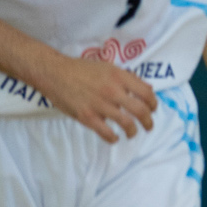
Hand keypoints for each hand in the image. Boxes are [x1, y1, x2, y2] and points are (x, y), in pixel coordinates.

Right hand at [35, 55, 156, 142]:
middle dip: (148, 121)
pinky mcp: (86, 116)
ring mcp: (99, 104)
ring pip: (127, 123)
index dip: (153, 104)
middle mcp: (113, 90)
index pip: (146, 93)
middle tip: (148, 126)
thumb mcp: (108, 67)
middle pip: (140, 110)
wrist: (53, 72)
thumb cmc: (81, 69)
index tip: (152, 109)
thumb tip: (148, 89)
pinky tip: (114, 137)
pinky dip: (113, 138)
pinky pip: (106, 132)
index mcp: (120, 76)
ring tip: (132, 133)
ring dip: (133, 131)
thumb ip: (128, 78)